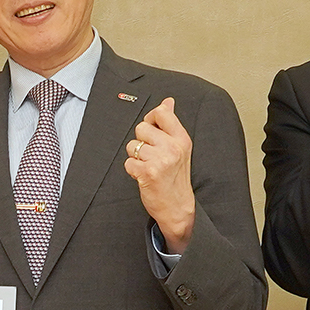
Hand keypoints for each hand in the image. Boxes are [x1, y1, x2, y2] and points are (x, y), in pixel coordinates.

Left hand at [123, 97, 194, 250]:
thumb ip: (171, 124)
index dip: (151, 119)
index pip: (161, 113)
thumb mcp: (180, 148)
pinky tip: (143, 176)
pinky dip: (132, 169)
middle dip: (141, 141)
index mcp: (181, 139)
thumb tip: (167, 102)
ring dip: (136, 157)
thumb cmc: (176, 177)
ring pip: (132, 146)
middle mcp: (172, 147)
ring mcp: (160, 160)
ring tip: (148, 166)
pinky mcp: (147, 173)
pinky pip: (128, 162)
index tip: (152, 131)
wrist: (177, 207)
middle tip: (151, 155)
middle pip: (141, 128)